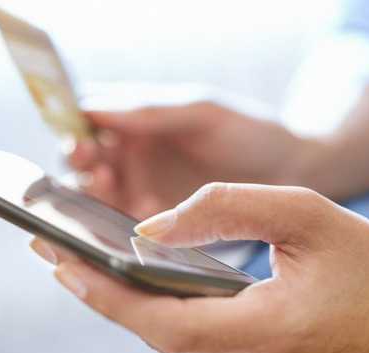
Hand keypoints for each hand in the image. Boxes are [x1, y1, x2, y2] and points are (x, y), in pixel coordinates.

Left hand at [30, 183, 368, 352]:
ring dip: (134, 307)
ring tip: (90, 266)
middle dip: (103, 293)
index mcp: (269, 337)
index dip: (99, 290)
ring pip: (173, 345)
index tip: (53, 259)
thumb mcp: (303, 213)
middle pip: (155, 333)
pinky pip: (196, 352)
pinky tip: (146, 291)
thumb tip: (149, 231)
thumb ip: (222, 211)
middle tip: (57, 251)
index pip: (157, 318)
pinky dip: (167, 320)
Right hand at [69, 102, 304, 218]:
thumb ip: (151, 110)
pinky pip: (124, 227)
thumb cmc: (250, 130)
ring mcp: (141, 190)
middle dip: (82, 165)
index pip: (87, 120)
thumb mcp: (202, 111)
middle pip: (85, 162)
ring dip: (96, 196)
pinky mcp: (156, 225)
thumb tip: (92, 107)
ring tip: (115, 190)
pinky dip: (121, 225)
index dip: (75, 129)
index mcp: (136, 119)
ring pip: (97, 197)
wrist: (292, 171)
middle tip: (97, 170)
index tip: (81, 141)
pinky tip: (139, 218)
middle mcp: (131, 155)